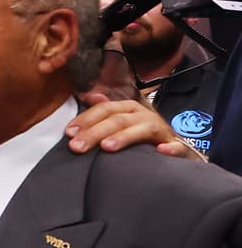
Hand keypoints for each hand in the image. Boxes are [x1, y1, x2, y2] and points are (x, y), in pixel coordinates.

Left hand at [69, 91, 198, 158]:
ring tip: (107, 147)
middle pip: (118, 120)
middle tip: (77, 147)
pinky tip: (161, 151)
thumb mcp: (122, 121)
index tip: (69, 133)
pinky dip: (171, 149)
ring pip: (142, 130)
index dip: (86, 119)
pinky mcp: (179, 148)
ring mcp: (162, 131)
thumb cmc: (141, 136)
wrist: (174, 150)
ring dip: (124, 137)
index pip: (105, 109)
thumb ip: (104, 111)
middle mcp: (144, 116)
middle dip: (95, 133)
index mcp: (129, 109)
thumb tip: (88, 96)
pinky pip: (177, 147)